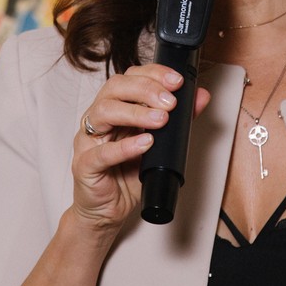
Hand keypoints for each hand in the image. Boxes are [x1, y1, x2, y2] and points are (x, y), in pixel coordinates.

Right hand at [70, 64, 210, 231]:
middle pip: (115, 88)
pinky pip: (101, 152)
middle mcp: (99, 118)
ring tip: (160, 120)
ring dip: (135, 112)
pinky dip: (124, 146)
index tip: (176, 81)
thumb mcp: (159, 145)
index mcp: (115, 108)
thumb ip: (178, 120)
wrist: (108, 211)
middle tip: (170, 102)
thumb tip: (200, 96)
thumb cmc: (127, 175)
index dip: (153, 74)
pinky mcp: (85, 165)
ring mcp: (88, 141)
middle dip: (146, 89)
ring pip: (104, 112)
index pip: (129, 77)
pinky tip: (144, 144)